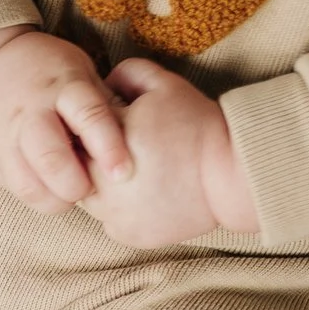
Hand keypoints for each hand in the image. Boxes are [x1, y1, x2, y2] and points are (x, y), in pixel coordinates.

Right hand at [0, 26, 134, 214]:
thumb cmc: (44, 70)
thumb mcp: (78, 71)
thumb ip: (101, 103)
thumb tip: (134, 135)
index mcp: (62, 87)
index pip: (88, 118)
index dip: (108, 148)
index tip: (123, 173)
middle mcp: (32, 113)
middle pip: (52, 159)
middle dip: (76, 185)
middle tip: (90, 188)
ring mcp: (7, 138)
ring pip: (30, 183)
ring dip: (56, 198)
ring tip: (71, 194)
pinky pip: (15, 189)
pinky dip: (38, 197)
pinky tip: (51, 190)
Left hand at [77, 58, 260, 249]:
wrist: (232, 173)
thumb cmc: (198, 126)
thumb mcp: (165, 86)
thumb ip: (128, 74)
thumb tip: (104, 82)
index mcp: (102, 144)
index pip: (75, 136)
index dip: (93, 131)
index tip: (114, 128)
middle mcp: (98, 184)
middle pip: (78, 171)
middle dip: (95, 161)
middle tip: (129, 152)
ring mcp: (112, 214)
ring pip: (93, 200)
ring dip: (106, 189)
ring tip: (140, 173)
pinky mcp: (127, 235)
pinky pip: (114, 222)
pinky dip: (126, 211)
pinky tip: (149, 195)